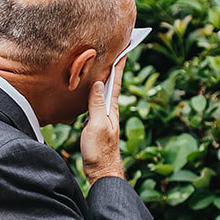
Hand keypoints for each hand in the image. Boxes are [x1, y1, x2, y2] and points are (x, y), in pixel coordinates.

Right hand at [79, 57, 124, 182]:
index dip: (120, 64)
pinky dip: (97, 91)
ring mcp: (105, 116)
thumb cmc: (99, 151)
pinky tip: (94, 89)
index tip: (125, 48)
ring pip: (105, 92)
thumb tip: (98, 82)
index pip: (116, 81)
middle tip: (119, 49)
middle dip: (115, 66)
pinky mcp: (98, 123)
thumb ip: (97, 104)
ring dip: (106, 77)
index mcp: (112, 108)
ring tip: (107, 63)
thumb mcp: (97, 125)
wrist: (101, 171)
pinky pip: (98, 101)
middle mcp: (110, 110)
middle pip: (112, 83)